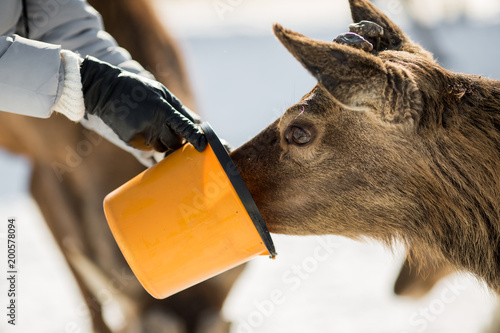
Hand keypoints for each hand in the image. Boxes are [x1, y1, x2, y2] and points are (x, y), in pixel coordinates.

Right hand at [79, 56, 206, 152]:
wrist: (105, 91)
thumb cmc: (137, 89)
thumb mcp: (160, 92)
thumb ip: (179, 109)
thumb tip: (197, 124)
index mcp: (162, 109)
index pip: (184, 126)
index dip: (195, 137)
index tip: (202, 145)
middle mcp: (152, 124)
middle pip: (175, 142)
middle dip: (177, 139)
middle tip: (172, 129)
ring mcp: (141, 134)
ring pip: (162, 147)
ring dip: (163, 141)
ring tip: (153, 124)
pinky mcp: (131, 141)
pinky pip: (148, 148)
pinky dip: (150, 141)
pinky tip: (142, 127)